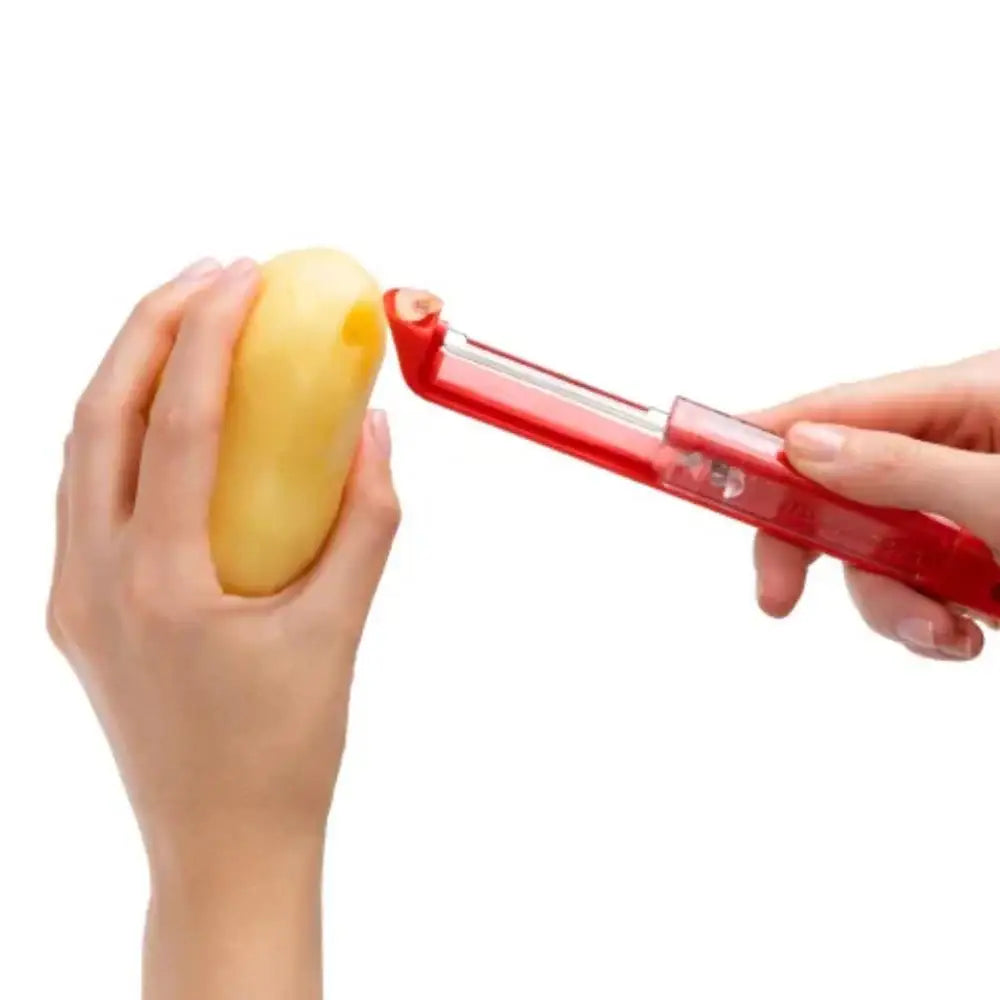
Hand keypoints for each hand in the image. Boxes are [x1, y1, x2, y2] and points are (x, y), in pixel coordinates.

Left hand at [46, 257, 400, 997]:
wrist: (219, 844)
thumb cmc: (284, 753)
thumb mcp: (341, 629)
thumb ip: (366, 522)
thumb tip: (373, 430)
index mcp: (160, 586)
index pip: (177, 423)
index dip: (212, 334)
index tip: (249, 275)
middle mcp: (94, 581)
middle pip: (100, 414)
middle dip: (154, 325)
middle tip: (217, 275)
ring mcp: (74, 595)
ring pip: (81, 449)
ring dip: (133, 372)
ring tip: (194, 325)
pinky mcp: (81, 609)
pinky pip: (88, 491)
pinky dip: (125, 431)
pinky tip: (174, 415)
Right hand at [748, 352, 999, 660]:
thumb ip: (902, 469)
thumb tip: (802, 446)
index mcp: (971, 397)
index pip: (840, 409)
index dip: (764, 435)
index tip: (698, 460)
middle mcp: (957, 445)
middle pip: (840, 485)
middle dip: (817, 547)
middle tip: (778, 594)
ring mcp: (961, 503)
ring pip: (874, 549)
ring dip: (893, 603)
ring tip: (944, 632)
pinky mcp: (973, 555)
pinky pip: (913, 583)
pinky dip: (924, 619)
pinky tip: (962, 637)